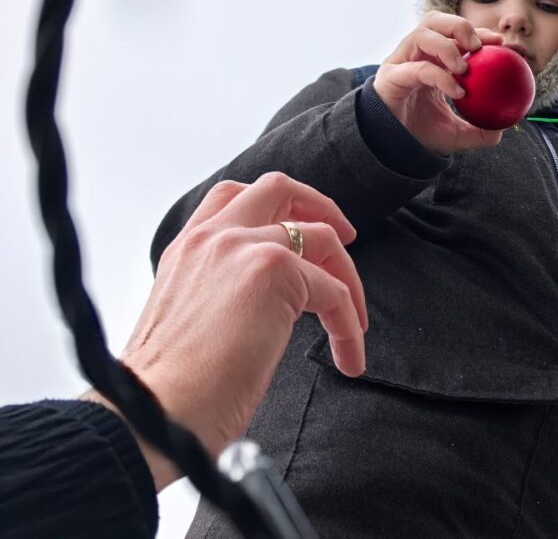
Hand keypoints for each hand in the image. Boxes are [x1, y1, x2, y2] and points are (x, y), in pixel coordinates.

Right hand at [83, 172, 367, 490]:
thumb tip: (269, 306)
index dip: (277, 207)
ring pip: (322, 238)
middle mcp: (211, 238)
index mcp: (187, 250)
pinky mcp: (274, 270)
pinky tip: (349, 359)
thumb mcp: (191, 322)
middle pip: (278, 188)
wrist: (155, 416)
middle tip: (346, 239)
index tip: (302, 230)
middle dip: (321, 207)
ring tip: (354, 327)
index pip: (233, 198)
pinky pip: (336, 292)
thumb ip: (223, 295)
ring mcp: (242, 247)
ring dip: (349, 282)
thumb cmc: (170, 393)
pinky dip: (350, 326)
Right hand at [373, 12, 505, 155]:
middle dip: (459, 26)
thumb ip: (479, 130)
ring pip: (421, 34)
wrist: (394, 149)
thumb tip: (503, 130)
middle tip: (479, 46)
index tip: (500, 42)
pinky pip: (417, 67)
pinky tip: (458, 90)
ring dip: (447, 46)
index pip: (453, 34)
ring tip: (465, 67)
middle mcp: (413, 55)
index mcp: (430, 59)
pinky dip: (440, 75)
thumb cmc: (421, 135)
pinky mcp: (389, 76)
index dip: (476, 32)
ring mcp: (399, 63)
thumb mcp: (457, 133)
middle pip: (434, 21)